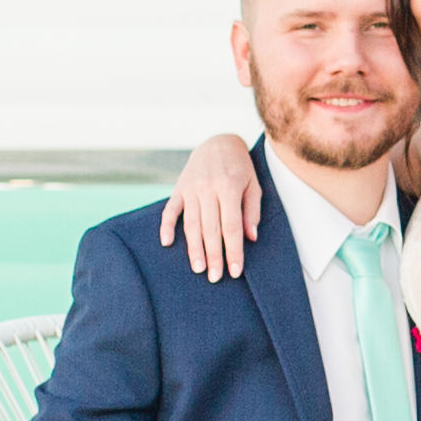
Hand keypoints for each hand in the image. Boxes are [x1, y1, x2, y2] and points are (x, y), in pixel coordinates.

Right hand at [163, 134, 262, 283]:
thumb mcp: (254, 185)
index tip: (235, 271)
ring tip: (198, 269)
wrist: (218, 142)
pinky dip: (166, 226)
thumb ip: (252, 211)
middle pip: (210, 229)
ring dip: (193, 248)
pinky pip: (170, 210)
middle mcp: (208, 188)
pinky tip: (166, 243)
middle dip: (213, 255)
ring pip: (191, 223)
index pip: (232, 226)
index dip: (234, 250)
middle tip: (214, 278)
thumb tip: (251, 238)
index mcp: (229, 188)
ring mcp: (191, 188)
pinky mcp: (179, 188)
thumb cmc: (240, 168)